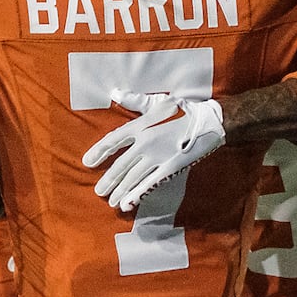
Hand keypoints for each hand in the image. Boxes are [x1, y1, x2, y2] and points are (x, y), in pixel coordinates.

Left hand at [82, 92, 225, 212]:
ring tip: (111, 201)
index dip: (98, 152)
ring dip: (120, 191)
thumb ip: (134, 100)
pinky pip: (150, 184)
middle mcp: (145, 143)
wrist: (209, 121)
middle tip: (98, 191)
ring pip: (133, 178)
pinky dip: (137, 194)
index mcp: (140, 126)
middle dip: (108, 180)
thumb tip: (115, 92)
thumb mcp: (157, 102)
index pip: (113, 140)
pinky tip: (128, 203)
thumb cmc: (184, 110)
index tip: (87, 162)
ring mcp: (157, 157)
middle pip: (121, 165)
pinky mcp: (170, 168)